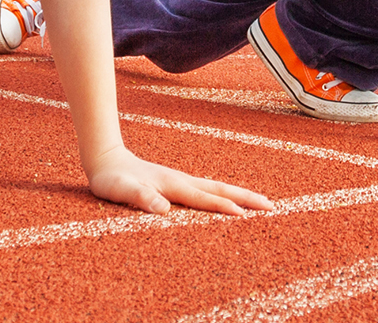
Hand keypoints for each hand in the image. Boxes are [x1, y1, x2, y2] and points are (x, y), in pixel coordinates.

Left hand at [85, 149, 274, 214]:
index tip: (244, 216)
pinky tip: (230, 203)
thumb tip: (163, 208)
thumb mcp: (121, 190)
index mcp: (173, 185)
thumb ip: (140, 197)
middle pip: (221, 189)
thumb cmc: (112, 180)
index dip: (223, 207)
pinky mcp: (178, 185)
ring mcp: (182, 182)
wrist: (106, 160)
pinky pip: (208, 192)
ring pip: (218, 189)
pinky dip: (226, 197)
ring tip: (261, 205)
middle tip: (271, 207)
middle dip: (246, 198)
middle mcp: (182, 181)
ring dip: (241, 196)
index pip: (204, 198)